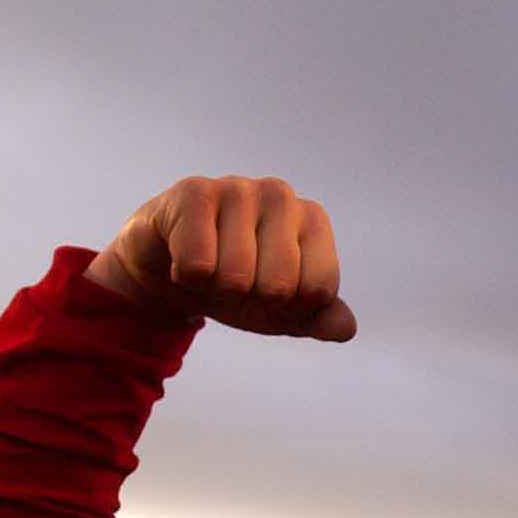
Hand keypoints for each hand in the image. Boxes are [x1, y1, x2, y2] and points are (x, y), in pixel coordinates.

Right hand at [83, 175, 356, 341]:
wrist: (171, 269)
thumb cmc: (237, 285)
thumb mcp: (282, 312)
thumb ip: (319, 319)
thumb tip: (346, 328)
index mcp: (313, 221)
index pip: (318, 292)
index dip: (290, 309)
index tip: (271, 293)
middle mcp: (282, 196)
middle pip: (279, 287)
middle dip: (250, 300)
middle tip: (234, 281)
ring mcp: (239, 189)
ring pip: (236, 278)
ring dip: (216, 290)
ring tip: (210, 269)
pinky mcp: (194, 192)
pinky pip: (198, 264)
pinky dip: (188, 278)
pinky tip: (183, 259)